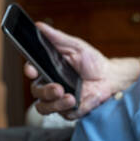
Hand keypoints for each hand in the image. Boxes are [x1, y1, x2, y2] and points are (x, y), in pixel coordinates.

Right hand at [25, 22, 139, 119]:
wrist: (110, 77)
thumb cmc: (91, 60)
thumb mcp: (75, 46)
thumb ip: (56, 38)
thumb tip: (39, 26)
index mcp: (46, 69)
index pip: (31, 70)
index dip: (29, 70)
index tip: (33, 71)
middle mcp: (48, 85)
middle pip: (36, 92)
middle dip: (45, 91)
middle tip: (58, 88)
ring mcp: (57, 100)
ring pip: (44, 107)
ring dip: (55, 104)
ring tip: (71, 98)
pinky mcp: (69, 111)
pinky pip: (66, 114)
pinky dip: (76, 108)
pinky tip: (86, 99)